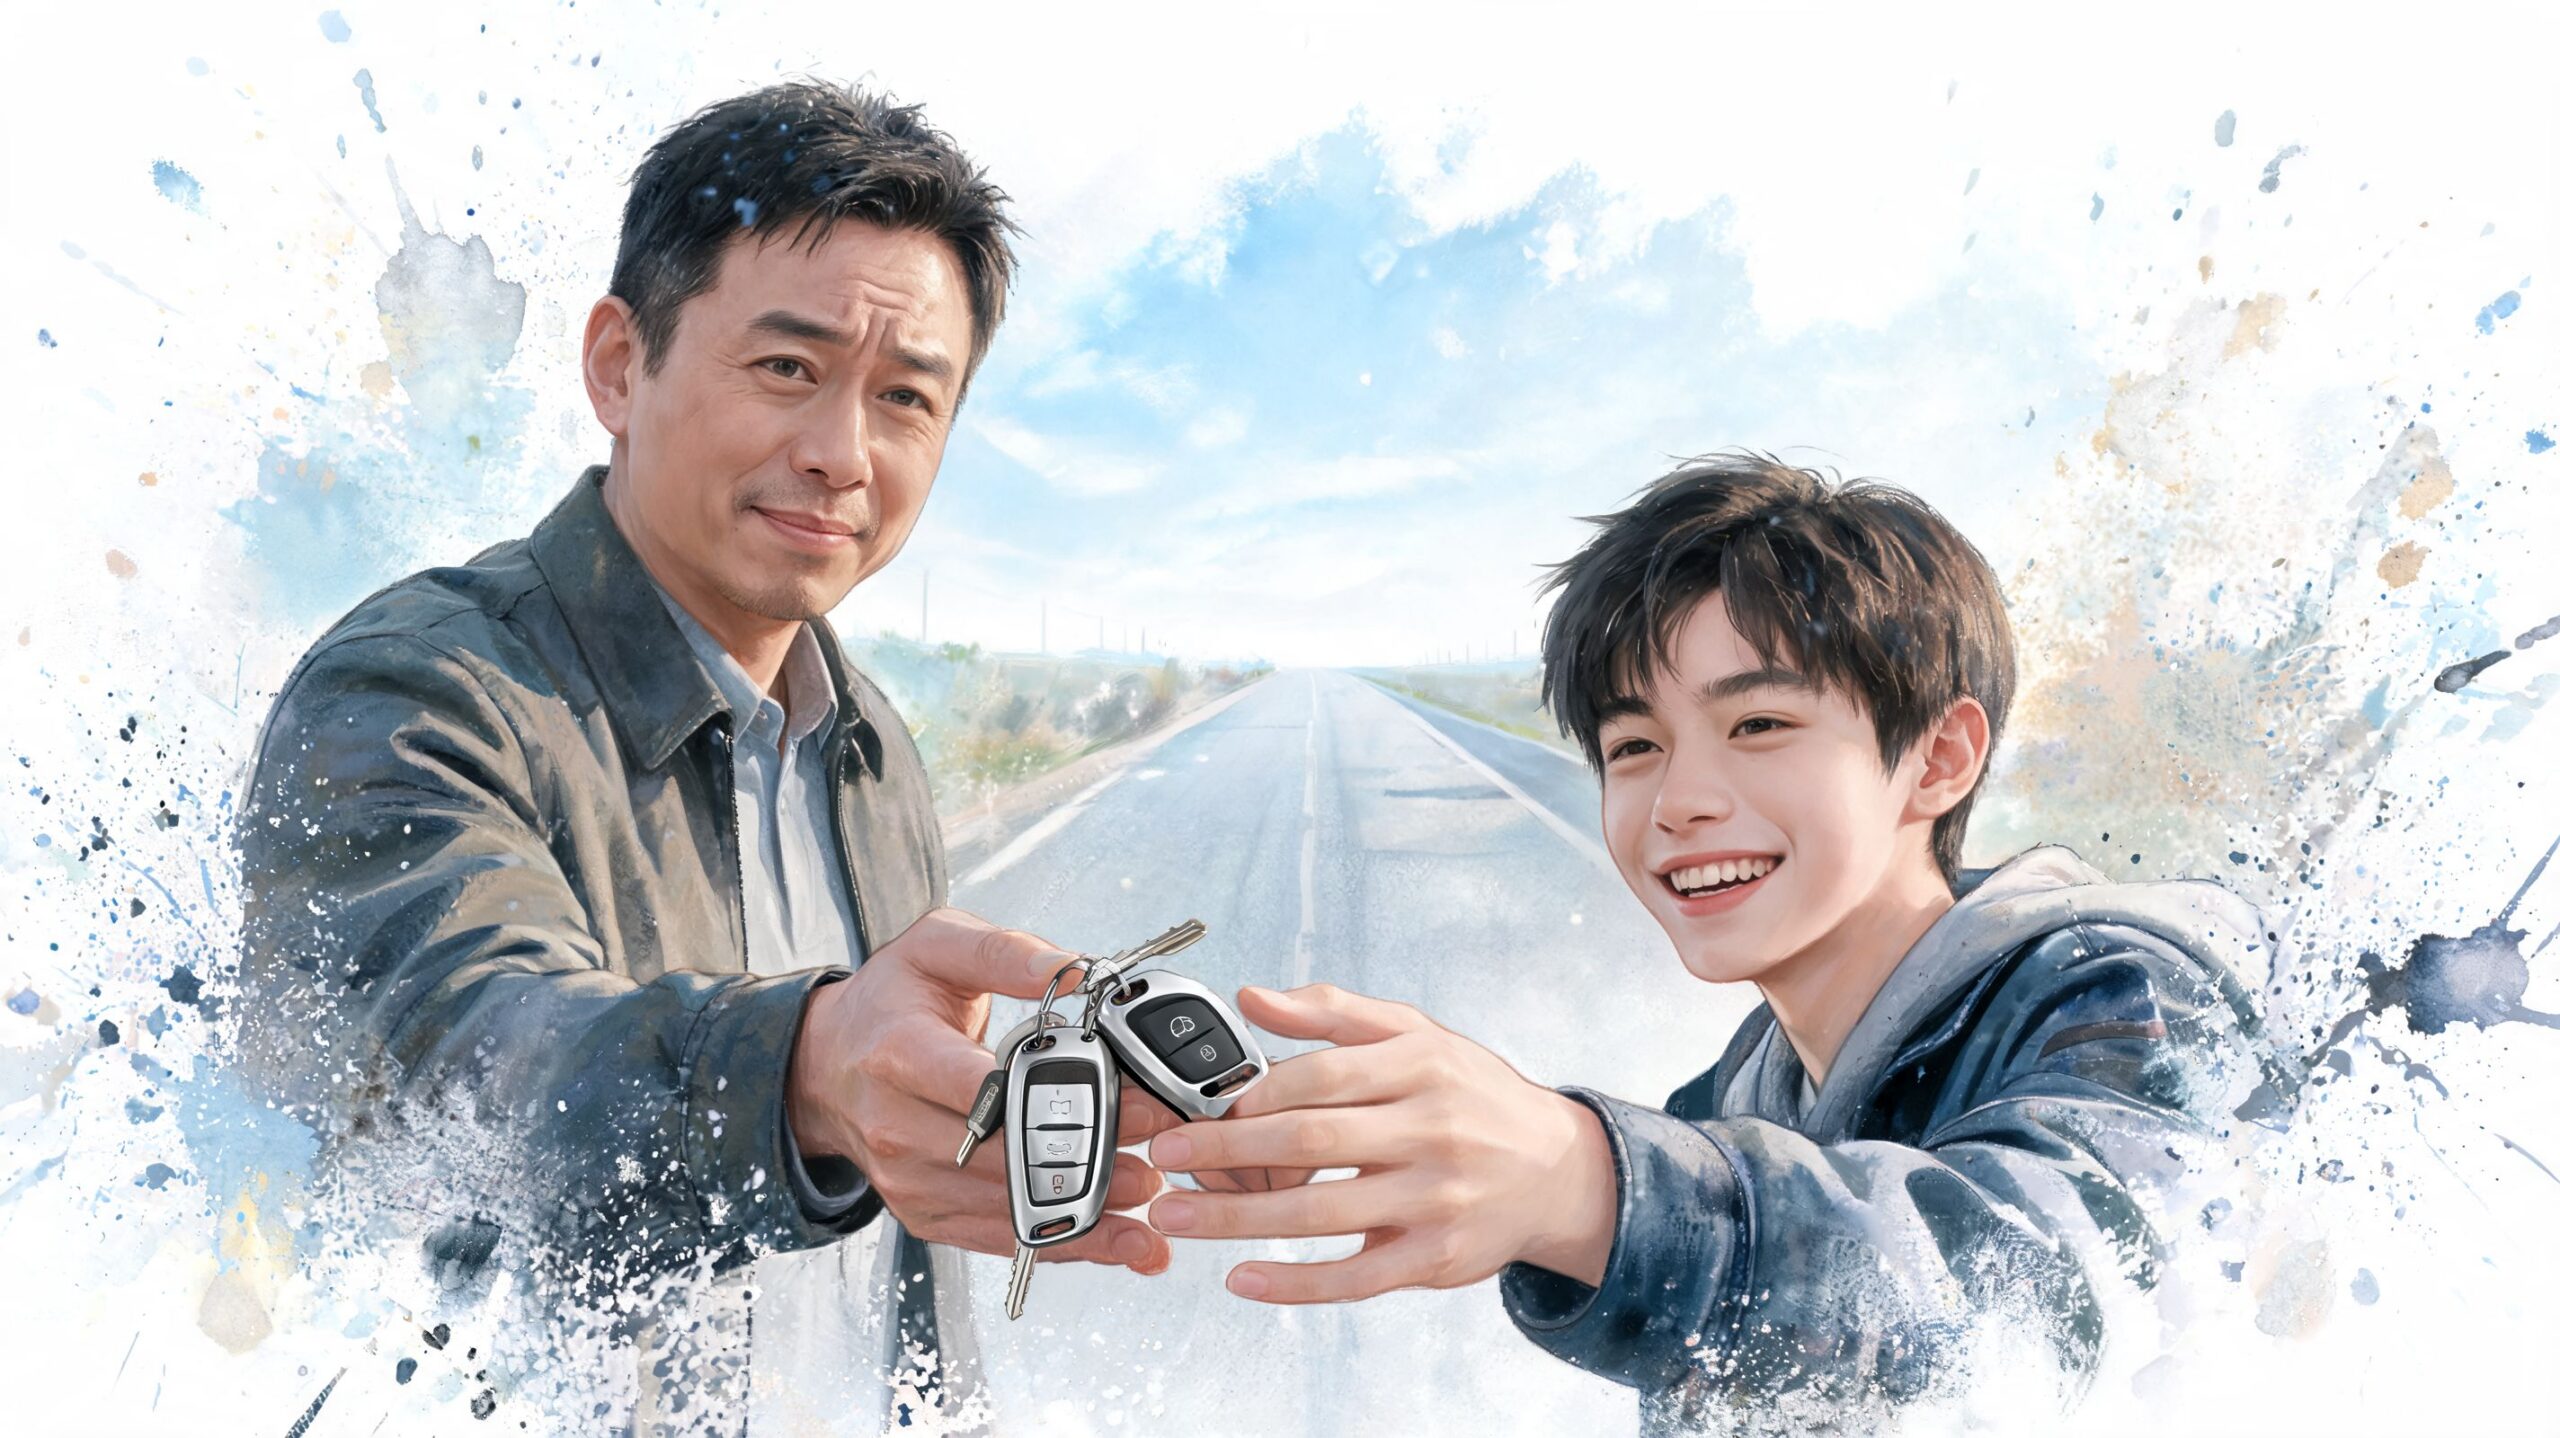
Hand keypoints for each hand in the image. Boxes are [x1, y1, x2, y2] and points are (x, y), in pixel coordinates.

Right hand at [788, 907, 1179, 1271]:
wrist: (824, 1064)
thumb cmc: (889, 1001)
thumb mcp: (936, 947)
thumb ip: (1004, 951)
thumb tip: (1070, 969)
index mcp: (899, 1054)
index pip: (988, 1089)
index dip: (1068, 1101)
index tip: (1135, 1103)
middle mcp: (896, 1125)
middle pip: (1005, 1156)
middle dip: (1091, 1161)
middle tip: (1160, 1158)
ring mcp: (906, 1178)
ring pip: (1006, 1209)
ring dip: (1086, 1215)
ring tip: (1152, 1204)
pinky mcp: (923, 1213)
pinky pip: (997, 1239)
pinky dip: (1060, 1245)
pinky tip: (1116, 1243)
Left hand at [1143, 983, 1617, 1302]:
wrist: (1560, 1169)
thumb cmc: (1471, 1095)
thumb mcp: (1415, 1035)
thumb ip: (1332, 1012)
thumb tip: (1250, 997)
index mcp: (1422, 1066)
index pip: (1325, 1075)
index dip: (1257, 1091)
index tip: (1204, 1104)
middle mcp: (1433, 1130)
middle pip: (1313, 1142)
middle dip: (1226, 1152)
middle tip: (1164, 1156)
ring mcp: (1437, 1199)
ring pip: (1322, 1214)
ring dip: (1237, 1221)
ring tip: (1175, 1217)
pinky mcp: (1437, 1258)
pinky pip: (1356, 1277)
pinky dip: (1295, 1283)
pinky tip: (1242, 1278)